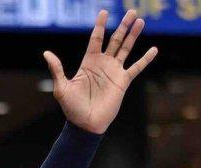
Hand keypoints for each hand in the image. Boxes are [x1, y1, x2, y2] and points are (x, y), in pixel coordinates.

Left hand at [43, 10, 157, 134]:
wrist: (86, 124)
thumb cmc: (71, 108)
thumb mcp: (62, 87)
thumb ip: (57, 70)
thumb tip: (46, 54)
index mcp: (88, 62)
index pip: (96, 39)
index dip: (100, 26)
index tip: (104, 12)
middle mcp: (102, 64)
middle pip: (115, 40)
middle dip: (123, 26)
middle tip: (131, 10)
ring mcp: (114, 72)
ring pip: (126, 48)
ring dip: (133, 35)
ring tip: (140, 21)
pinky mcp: (123, 81)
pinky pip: (137, 67)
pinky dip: (145, 59)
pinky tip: (154, 49)